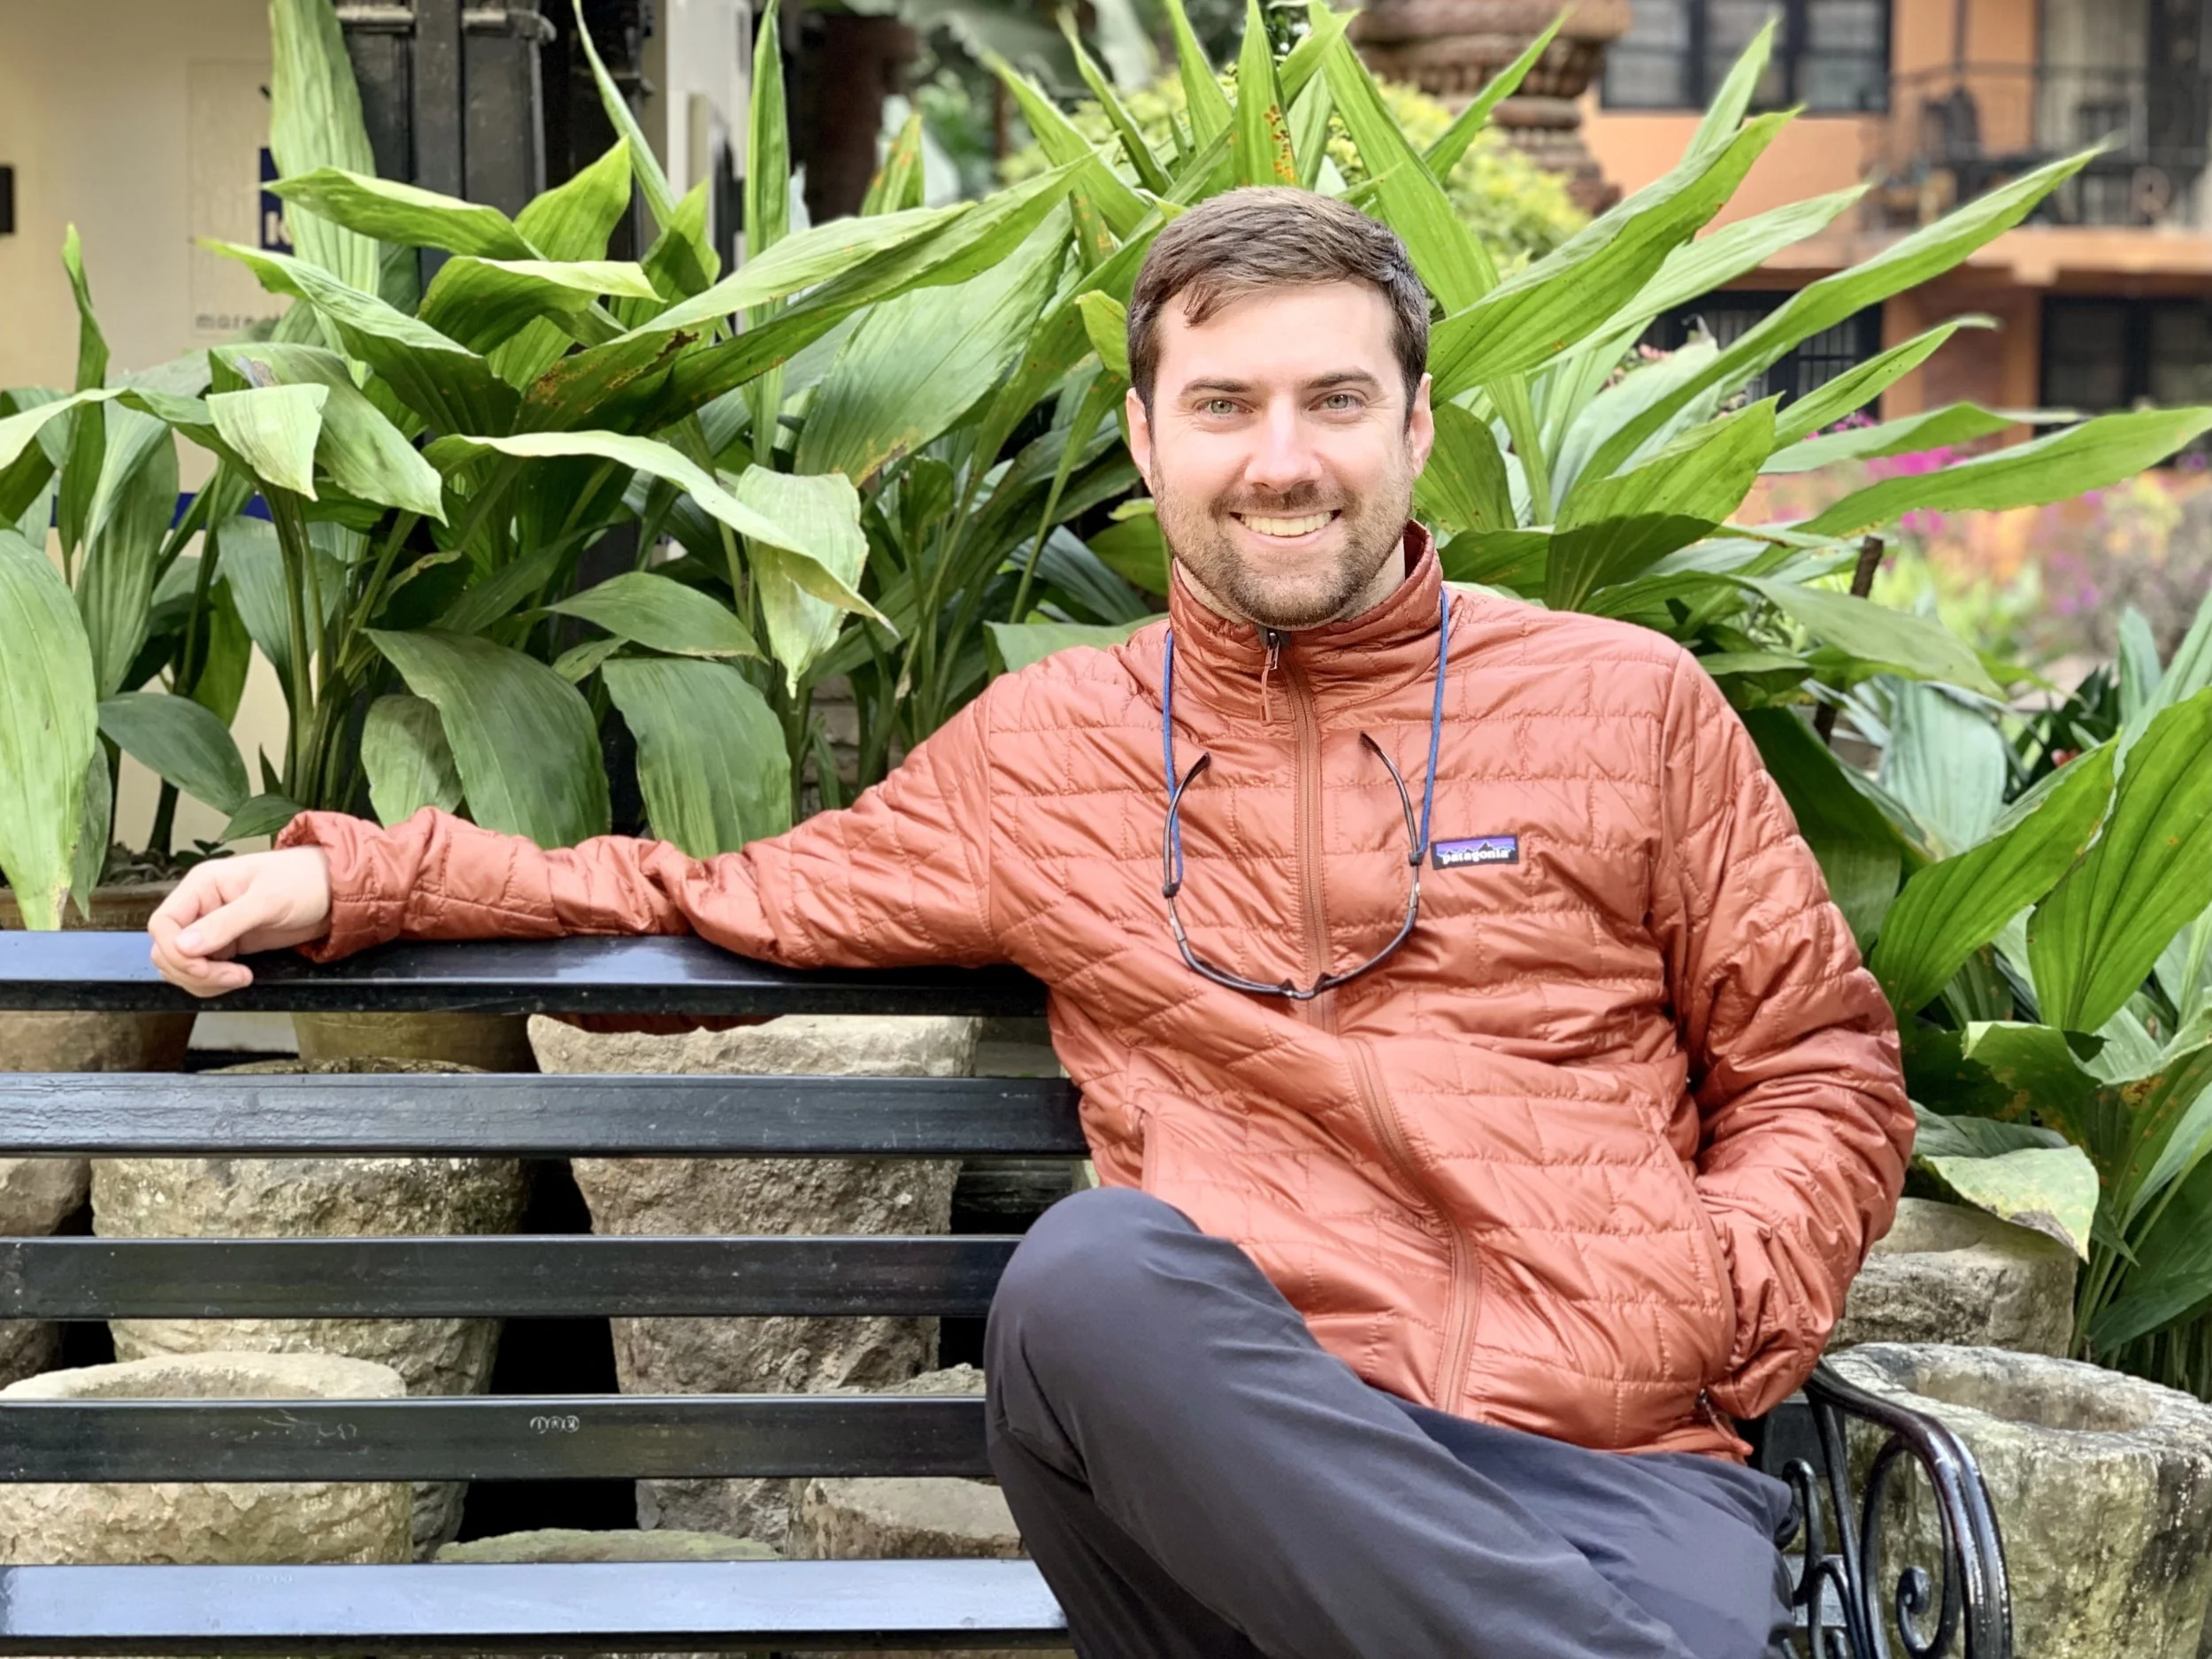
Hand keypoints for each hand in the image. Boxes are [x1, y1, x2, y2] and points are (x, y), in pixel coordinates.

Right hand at [148, 848, 333, 996]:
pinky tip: (242, 977)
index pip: (162, 924)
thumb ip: (225, 923)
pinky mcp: (229, 946)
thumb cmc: (306, 881)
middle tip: (230, 977)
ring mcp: (214, 928)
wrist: (336, 893)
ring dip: (204, 981)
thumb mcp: (268, 900)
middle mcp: (202, 907)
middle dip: (192, 971)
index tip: (204, 966)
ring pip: (183, 965)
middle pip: (167, 950)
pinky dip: (215, 982)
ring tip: (240, 977)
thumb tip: (184, 946)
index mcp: (202, 886)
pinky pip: (205, 971)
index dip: (174, 951)